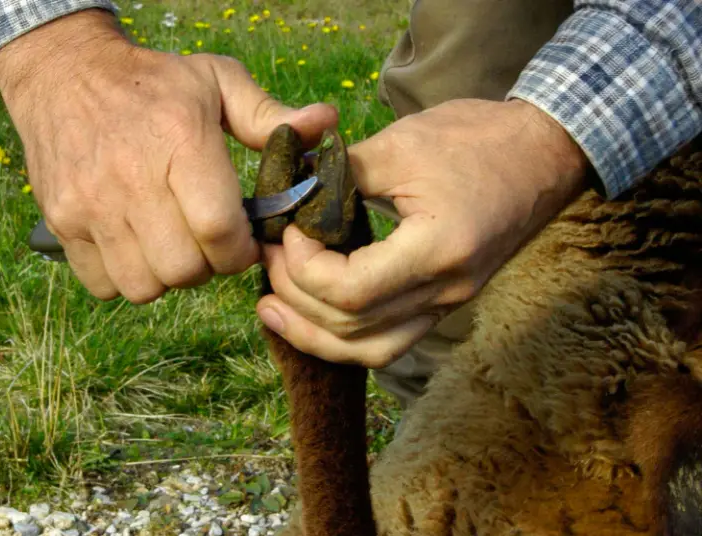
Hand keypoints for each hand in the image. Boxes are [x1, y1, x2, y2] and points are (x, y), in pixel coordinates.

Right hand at [0, 9, 336, 302]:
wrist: (64, 73)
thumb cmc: (155, 82)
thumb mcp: (217, 81)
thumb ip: (270, 115)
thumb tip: (326, 124)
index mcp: (181, 142)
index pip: (219, 231)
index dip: (241, 250)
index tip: (244, 240)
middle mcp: (131, 179)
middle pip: (185, 270)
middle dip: (209, 267)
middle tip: (210, 242)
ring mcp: (89, 206)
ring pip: (145, 287)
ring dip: (168, 276)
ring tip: (173, 244)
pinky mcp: (61, 223)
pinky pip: (104, 286)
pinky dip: (126, 278)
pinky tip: (137, 245)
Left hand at [257, 99, 587, 366]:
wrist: (542, 153)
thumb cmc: (478, 138)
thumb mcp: (402, 145)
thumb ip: (340, 177)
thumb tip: (291, 199)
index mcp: (439, 249)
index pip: (352, 292)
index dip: (303, 269)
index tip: (287, 231)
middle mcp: (447, 290)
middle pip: (354, 330)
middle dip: (298, 299)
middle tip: (267, 259)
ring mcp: (450, 302)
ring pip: (372, 351)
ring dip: (315, 334)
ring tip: (273, 305)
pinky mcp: (446, 300)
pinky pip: (389, 340)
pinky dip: (346, 335)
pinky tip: (313, 314)